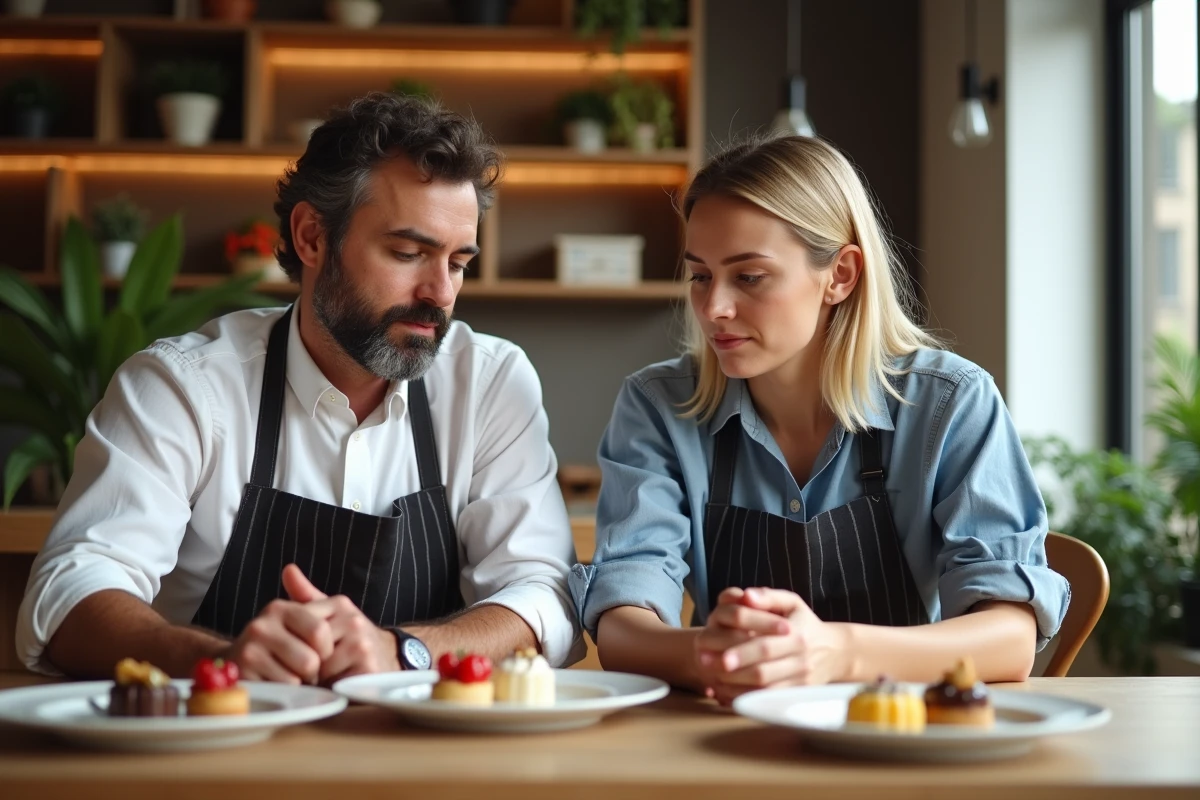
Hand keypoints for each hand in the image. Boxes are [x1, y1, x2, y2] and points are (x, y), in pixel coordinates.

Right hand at [222, 593, 335, 684]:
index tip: (321, 653)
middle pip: (310, 659)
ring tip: (290, 676)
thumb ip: (306, 599)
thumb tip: (290, 569)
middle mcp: (261, 626)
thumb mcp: (293, 620)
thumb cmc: (276, 642)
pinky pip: (278, 692)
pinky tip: (276, 684)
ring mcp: (249, 652)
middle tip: (305, 669)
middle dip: (313, 670)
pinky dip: (284, 694)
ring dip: (299, 684)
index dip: (326, 649)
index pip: (320, 631)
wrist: (235, 661)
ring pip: (295, 679)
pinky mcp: (242, 676)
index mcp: (280, 609)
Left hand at [282, 563, 398, 683]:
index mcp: (340, 605)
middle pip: (308, 646)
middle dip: (306, 661)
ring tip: (326, 676)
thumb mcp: (329, 614)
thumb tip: (288, 569)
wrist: (389, 658)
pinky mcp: (368, 668)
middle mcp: (353, 620)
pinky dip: (332, 687)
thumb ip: (306, 596)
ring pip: (320, 666)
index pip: (302, 624)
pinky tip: (338, 684)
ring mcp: (362, 644)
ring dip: (318, 677)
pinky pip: (335, 681)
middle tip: (312, 667)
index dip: (296, 642)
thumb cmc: (351, 638)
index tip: (300, 650)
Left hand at [695, 587, 848, 704]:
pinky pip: (769, 702)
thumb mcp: (792, 602)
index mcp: (797, 635)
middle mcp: (801, 660)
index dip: (740, 651)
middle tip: (706, 665)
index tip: (718, 654)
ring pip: (764, 691)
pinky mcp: (797, 695)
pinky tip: (725, 693)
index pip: (766, 645)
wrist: (835, 651)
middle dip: (733, 671)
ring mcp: (800, 681)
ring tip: (711, 679)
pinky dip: (745, 700)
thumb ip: (768, 596)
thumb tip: (746, 596)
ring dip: (735, 688)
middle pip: (763, 672)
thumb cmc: (804, 623)